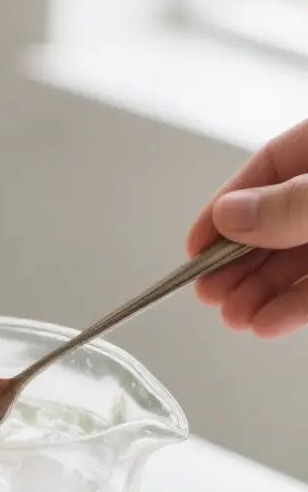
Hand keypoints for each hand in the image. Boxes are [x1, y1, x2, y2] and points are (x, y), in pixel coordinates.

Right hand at [187, 117, 307, 337]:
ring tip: (233, 317)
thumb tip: (229, 216)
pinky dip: (294, 305)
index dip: (226, 208)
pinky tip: (267, 322)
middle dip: (238, 261)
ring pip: (296, 259)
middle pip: (276, 221)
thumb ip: (288, 204)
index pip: (268, 168)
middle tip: (207, 291)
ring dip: (261, 291)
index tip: (195, 245)